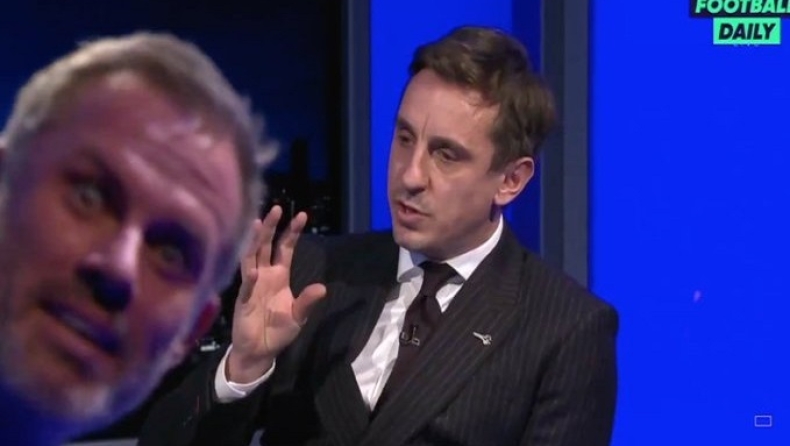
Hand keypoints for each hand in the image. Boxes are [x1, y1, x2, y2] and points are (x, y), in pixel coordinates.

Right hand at [227, 205, 325, 382]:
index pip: (285, 248)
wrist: (259, 352)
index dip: (292, 232)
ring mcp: (252, 285)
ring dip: (254, 241)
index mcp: (279, 276)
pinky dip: (249, 277)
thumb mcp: (298, 316)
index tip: (301, 215)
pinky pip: (246, 286)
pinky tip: (254, 269)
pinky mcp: (243, 300)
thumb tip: (322, 288)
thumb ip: (307, 302)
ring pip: (251, 257)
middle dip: (271, 227)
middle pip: (266, 246)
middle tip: (277, 208)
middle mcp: (264, 275)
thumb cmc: (278, 332)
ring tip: (256, 223)